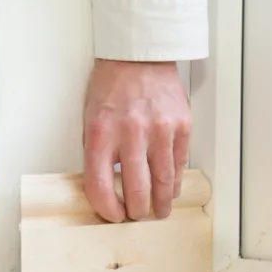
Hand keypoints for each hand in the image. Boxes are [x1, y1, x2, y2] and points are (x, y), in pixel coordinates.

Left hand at [82, 59, 191, 221]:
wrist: (139, 56)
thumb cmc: (112, 87)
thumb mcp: (90, 119)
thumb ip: (97, 154)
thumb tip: (106, 189)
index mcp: (102, 133)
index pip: (101, 186)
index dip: (107, 209)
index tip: (113, 214)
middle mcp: (131, 133)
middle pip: (137, 191)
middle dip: (138, 212)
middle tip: (138, 216)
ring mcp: (160, 130)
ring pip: (164, 182)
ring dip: (161, 203)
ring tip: (158, 211)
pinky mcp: (181, 126)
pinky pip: (179, 164)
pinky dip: (174, 181)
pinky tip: (170, 188)